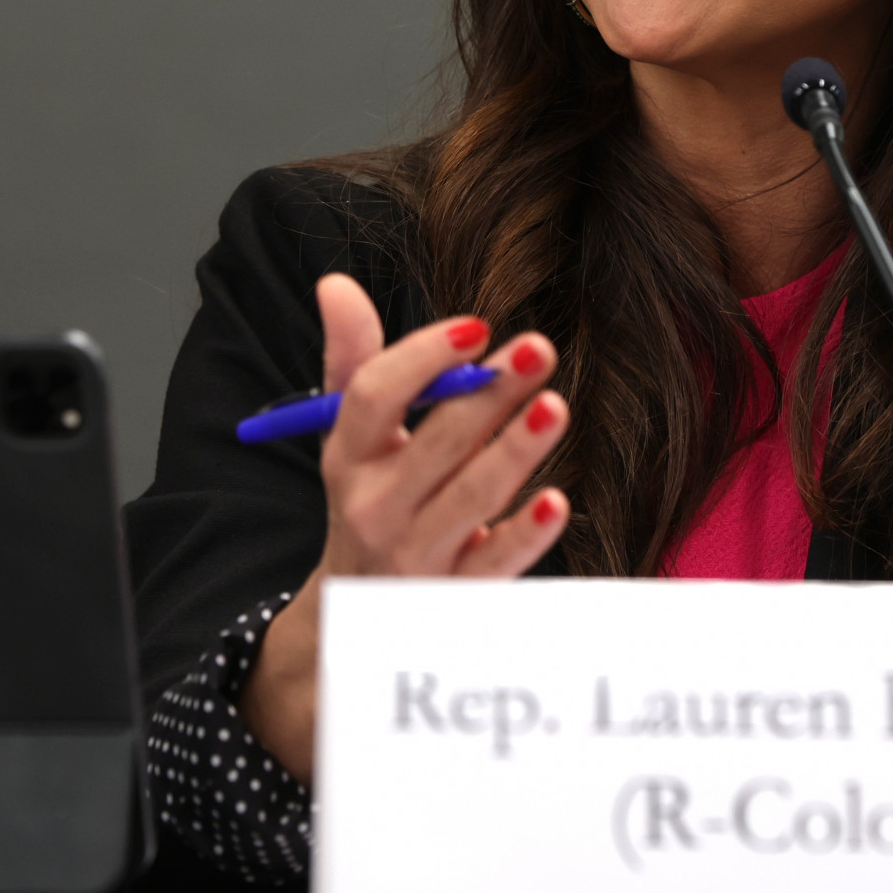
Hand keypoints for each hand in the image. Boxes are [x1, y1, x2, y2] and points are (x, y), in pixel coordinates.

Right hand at [240, 273, 571, 780]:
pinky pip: (492, 563)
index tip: (476, 326)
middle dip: (487, 395)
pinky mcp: (455, 594)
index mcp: (348, 455)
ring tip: (554, 406)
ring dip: (513, 453)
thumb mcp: (352, 434)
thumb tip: (336, 282)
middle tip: (537, 350)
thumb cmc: (371, 495)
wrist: (358, 610)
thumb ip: (353, 357)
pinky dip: (524, 535)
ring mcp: (414, 554)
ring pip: (468, 499)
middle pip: (433, 444)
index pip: (373, 398)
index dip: (422, 357)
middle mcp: (374, 506)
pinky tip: (556, 501)